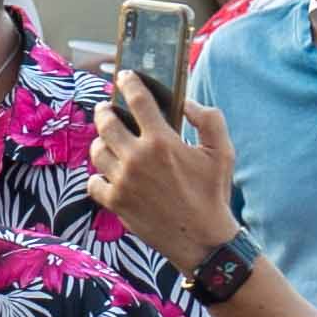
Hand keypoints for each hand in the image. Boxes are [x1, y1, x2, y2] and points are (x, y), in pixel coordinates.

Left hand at [89, 75, 243, 266]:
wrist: (202, 239)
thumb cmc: (213, 194)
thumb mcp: (222, 152)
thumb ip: (209, 120)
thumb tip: (186, 103)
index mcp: (162, 141)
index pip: (137, 100)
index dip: (129, 83)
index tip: (125, 77)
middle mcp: (137, 158)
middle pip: (106, 123)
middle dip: (104, 111)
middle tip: (107, 108)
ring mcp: (122, 181)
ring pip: (97, 151)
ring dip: (101, 142)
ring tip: (108, 140)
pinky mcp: (115, 202)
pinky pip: (93, 182)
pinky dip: (98, 176)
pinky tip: (108, 174)